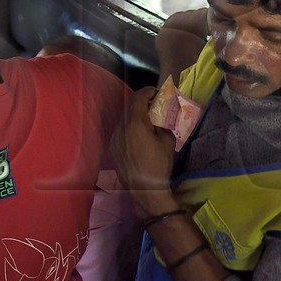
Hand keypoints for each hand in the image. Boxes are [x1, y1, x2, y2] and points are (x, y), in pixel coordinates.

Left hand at [113, 88, 176, 202]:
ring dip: (135, 115)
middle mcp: (121, 128)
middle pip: (129, 106)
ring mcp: (114, 138)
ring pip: (124, 119)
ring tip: (147, 120)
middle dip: (141, 102)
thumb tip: (159, 118)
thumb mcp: (168, 140)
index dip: (148, 91)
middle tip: (154, 104)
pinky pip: (121, 130)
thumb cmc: (159, 164)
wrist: (145, 189)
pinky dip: (130, 126)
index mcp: (135, 123)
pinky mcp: (112, 147)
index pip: (138, 97)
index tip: (157, 93)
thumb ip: (162, 123)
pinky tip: (139, 134)